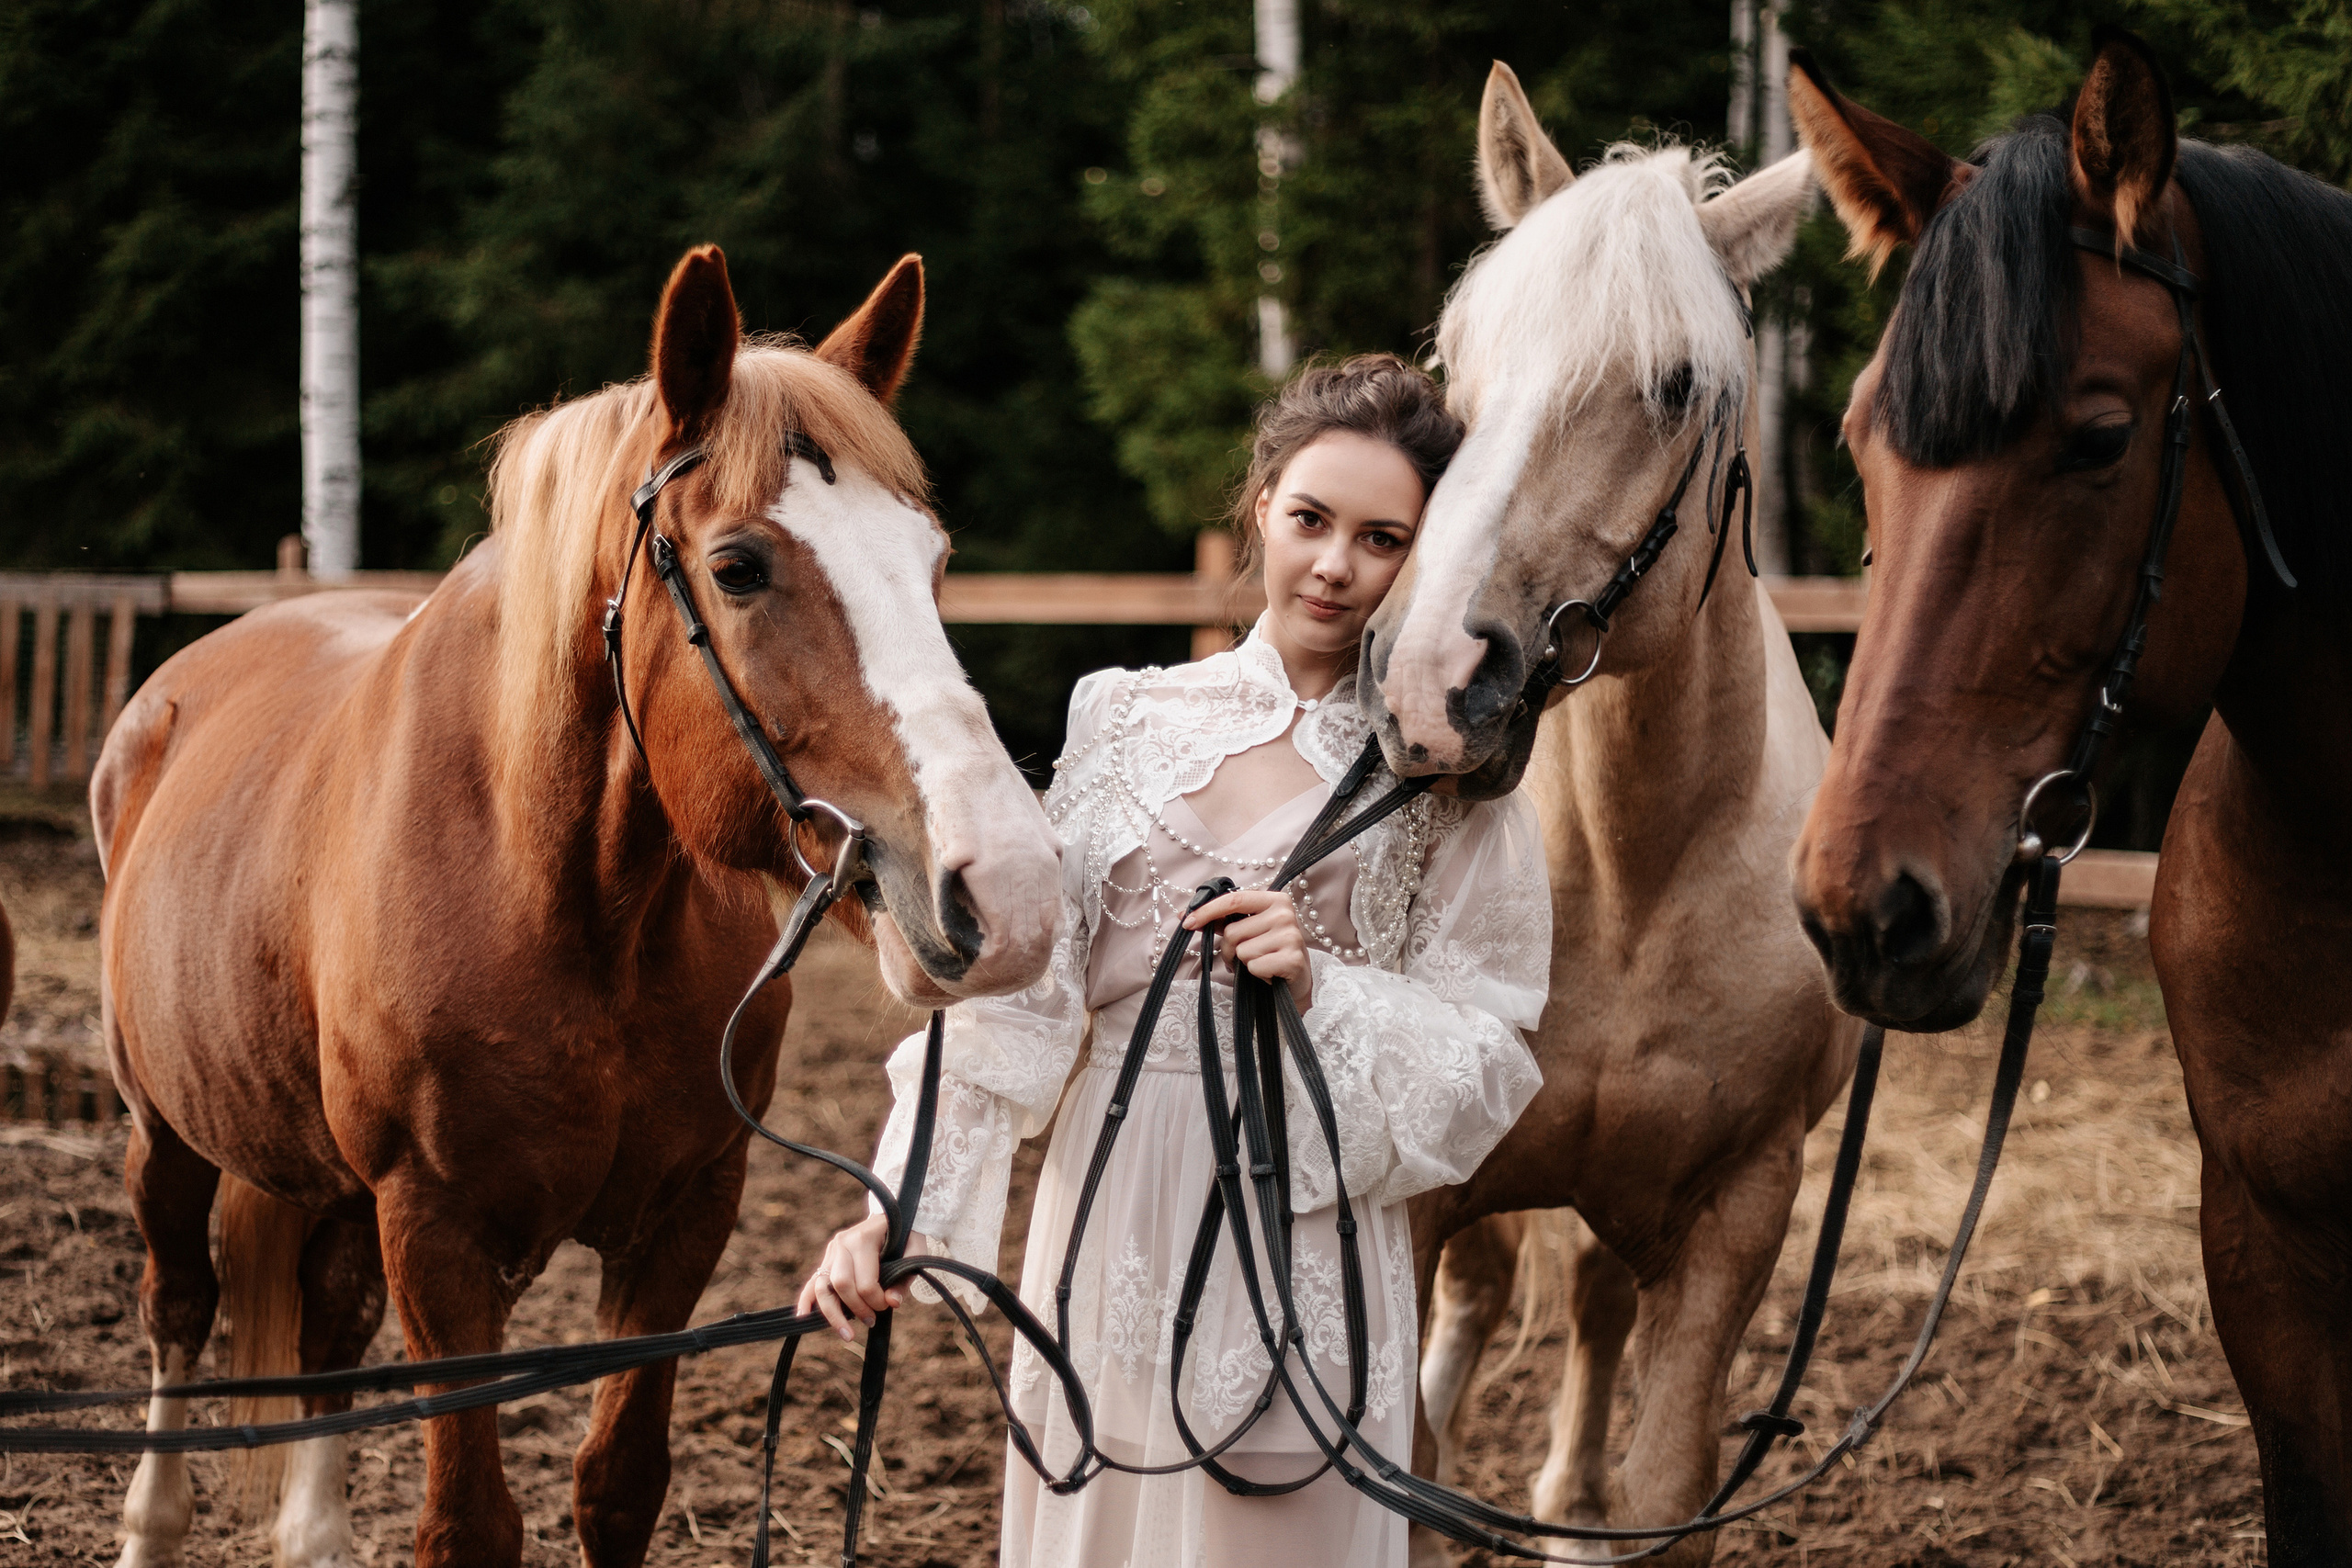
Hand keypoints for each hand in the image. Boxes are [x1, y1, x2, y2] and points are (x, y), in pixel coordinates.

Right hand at [796, 1214, 932, 1341]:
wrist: (892, 1219)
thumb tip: (892, 1303)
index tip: (888, 1304)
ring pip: (822, 1287)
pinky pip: (813, 1282)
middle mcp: (844, 1243)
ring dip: (832, 1313)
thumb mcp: (915, 1252)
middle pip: (841, 1285)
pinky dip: (807, 1300)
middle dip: (856, 1308)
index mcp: (864, 1238)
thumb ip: (904, 1279)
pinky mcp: (827, 1259)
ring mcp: (832, 1250)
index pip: (865, 1281)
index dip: (877, 1300)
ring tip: (846, 1334)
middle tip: (871, 1320)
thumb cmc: (905, 1237)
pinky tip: (803, 1317)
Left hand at [1183, 888, 1313, 1009]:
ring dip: (1244, 963)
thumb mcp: (1250, 930)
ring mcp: (1291, 936)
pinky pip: (1254, 967)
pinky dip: (1256, 974)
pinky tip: (1270, 973)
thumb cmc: (1270, 950)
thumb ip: (1223, 920)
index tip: (1186, 922)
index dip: (1207, 911)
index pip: (1234, 900)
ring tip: (1261, 963)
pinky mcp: (1292, 959)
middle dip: (1230, 949)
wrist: (1297, 980)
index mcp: (1275, 899)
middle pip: (1233, 932)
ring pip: (1241, 951)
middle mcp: (1285, 914)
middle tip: (1246, 956)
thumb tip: (1186, 916)